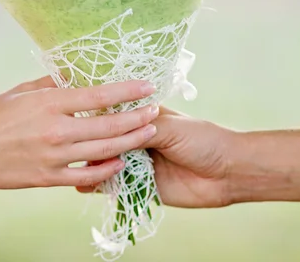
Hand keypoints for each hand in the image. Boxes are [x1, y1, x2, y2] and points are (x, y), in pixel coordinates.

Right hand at [0, 76, 158, 189]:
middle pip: (109, 125)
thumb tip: (78, 76)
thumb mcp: (21, 91)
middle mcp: (56, 130)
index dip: (128, 91)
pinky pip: (85, 175)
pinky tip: (121, 161)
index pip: (99, 95)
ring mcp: (53, 156)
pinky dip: (106, 169)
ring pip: (103, 151)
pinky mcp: (48, 178)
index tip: (148, 85)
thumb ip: (52, 83)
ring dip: (130, 141)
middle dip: (137, 118)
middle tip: (156, 111)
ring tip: (148, 133)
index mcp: (50, 103)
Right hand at [76, 107, 236, 207]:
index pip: (112, 113)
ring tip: (73, 168)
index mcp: (142, 116)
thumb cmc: (203, 140)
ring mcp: (136, 161)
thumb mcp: (169, 128)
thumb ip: (138, 130)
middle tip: (71, 147)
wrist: (227, 173)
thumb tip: (106, 135)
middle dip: (89, 144)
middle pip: (104, 139)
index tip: (73, 117)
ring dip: (91, 165)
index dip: (94, 116)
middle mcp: (135, 137)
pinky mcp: (139, 184)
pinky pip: (113, 185)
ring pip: (105, 162)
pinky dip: (98, 185)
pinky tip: (85, 185)